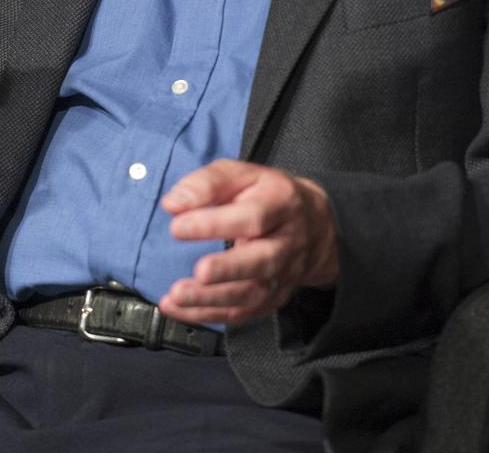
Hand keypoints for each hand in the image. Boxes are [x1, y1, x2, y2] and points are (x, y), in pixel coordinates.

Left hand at [158, 158, 338, 326]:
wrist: (314, 225)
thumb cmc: (269, 194)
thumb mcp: (243, 174)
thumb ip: (208, 183)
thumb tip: (174, 203)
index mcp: (281, 203)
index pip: (251, 216)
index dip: (214, 223)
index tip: (178, 226)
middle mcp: (286, 243)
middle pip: (261, 260)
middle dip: (227, 269)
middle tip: (198, 272)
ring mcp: (282, 275)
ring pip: (251, 294)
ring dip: (212, 299)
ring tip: (178, 295)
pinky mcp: (271, 299)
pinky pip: (241, 313)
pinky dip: (208, 314)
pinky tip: (180, 309)